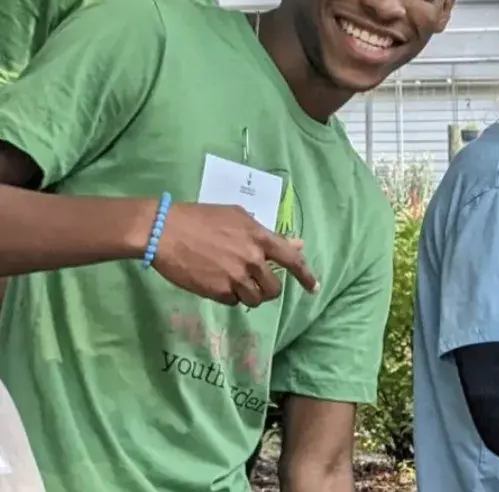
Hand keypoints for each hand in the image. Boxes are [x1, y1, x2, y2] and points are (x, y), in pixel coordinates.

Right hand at [151, 202, 318, 305]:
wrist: (164, 231)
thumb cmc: (200, 218)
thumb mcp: (237, 217)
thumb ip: (266, 233)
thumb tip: (297, 243)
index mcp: (259, 237)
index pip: (292, 259)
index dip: (306, 275)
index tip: (314, 288)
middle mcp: (252, 259)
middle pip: (274, 288)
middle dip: (267, 288)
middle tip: (256, 283)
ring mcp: (235, 277)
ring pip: (255, 299)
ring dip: (249, 295)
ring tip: (234, 282)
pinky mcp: (217, 291)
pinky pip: (233, 302)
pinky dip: (229, 296)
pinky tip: (216, 283)